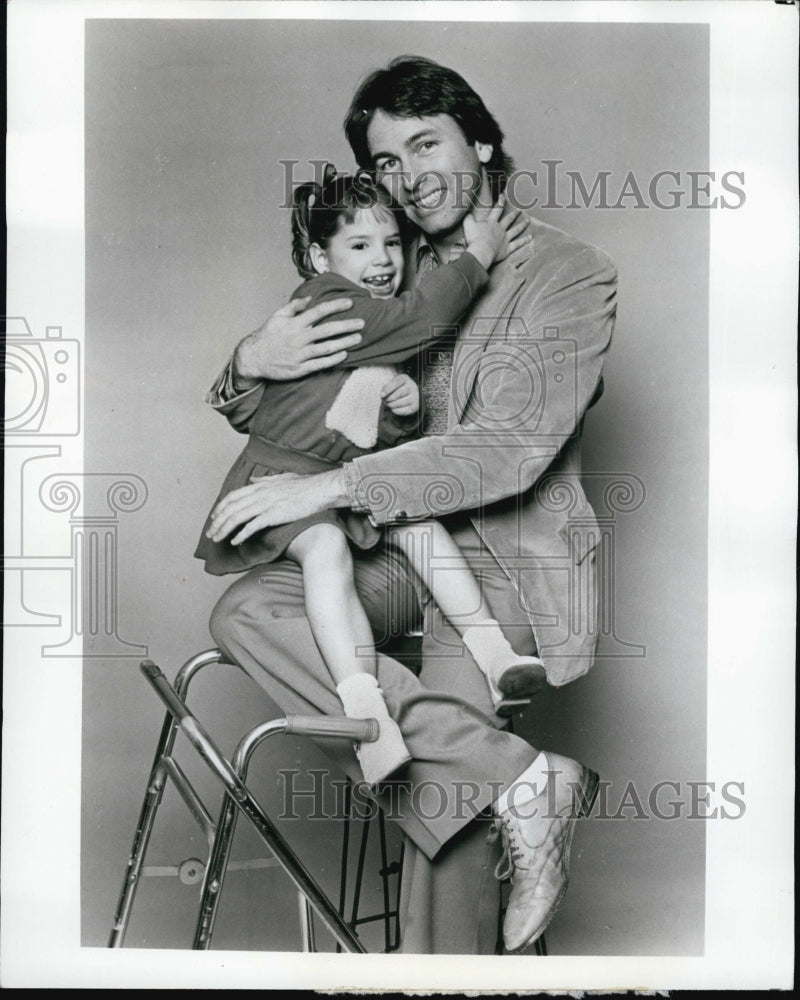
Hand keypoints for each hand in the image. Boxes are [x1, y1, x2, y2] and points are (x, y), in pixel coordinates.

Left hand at [206, 470, 345, 545]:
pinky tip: (235, 542)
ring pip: (237, 518)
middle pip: (231, 509)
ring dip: (224, 530)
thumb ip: (264, 480)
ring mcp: (265, 504)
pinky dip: (241, 535)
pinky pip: (252, 526)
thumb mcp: (281, 478)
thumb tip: (251, 480)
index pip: (232, 497)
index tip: (214, 518)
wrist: (318, 490)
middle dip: (217, 522)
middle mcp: (259, 494)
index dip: (220, 508)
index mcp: (259, 486)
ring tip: (217, 539)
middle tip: (210, 533)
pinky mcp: (273, 515)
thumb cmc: (304, 485)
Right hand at [233, 297, 364, 381]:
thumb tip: (309, 298)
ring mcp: (300, 354)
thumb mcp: (277, 316)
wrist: (253, 358)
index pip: (319, 311)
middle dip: (346, 326)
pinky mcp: (299, 368)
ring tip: (358, 338)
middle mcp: (298, 338)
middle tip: (362, 323)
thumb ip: (294, 306)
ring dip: (344, 343)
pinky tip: (344, 355)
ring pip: (327, 347)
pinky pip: (320, 363)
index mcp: (294, 324)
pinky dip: (333, 359)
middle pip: (327, 330)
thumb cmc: (268, 335)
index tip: (350, 303)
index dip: (336, 306)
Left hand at [381, 373, 418, 415]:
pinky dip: (396, 411)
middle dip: (389, 399)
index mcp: (405, 378)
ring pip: (401, 403)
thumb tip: (382, 395)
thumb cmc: (397, 388)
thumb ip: (386, 387)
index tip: (382, 396)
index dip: (388, 389)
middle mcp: (412, 386)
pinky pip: (404, 411)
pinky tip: (393, 408)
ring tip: (388, 404)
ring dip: (391, 405)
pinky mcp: (415, 406)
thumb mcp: (391, 384)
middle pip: (399, 393)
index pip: (396, 383)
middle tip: (385, 401)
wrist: (409, 394)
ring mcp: (415, 396)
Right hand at [462, 194, 531, 268]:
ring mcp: (505, 238)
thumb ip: (468, 218)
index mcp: (491, 222)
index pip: (497, 209)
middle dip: (514, 213)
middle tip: (520, 209)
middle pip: (509, 219)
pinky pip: (517, 244)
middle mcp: (500, 229)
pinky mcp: (507, 248)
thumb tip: (468, 212)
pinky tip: (530, 238)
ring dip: (522, 225)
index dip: (501, 201)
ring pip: (516, 230)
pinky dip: (524, 241)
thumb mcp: (468, 225)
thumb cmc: (474, 238)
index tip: (504, 195)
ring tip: (527, 220)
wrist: (481, 251)